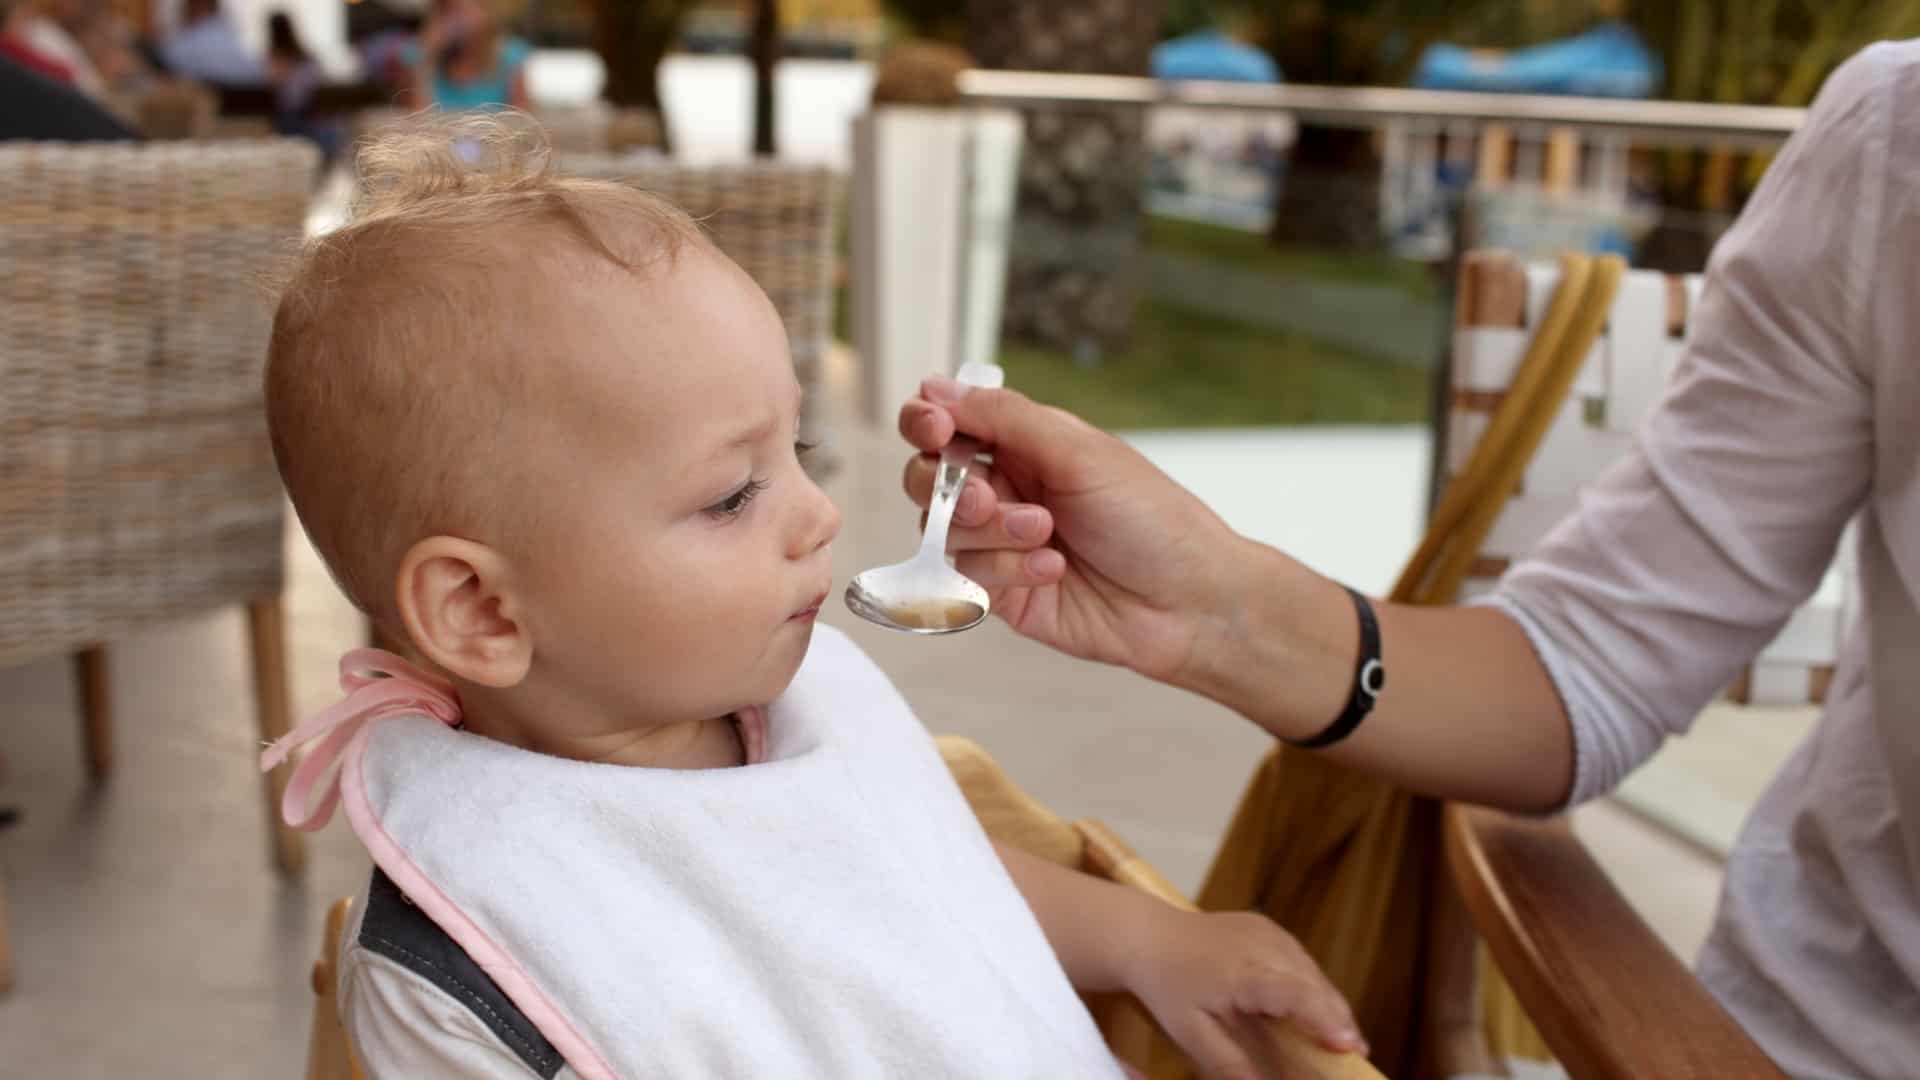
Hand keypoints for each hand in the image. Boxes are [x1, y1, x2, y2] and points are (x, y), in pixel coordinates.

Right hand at [899, 377, 1251, 685]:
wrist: (1188, 603)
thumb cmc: (1153, 519)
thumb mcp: (1079, 452)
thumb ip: (1004, 417)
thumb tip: (938, 386)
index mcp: (1025, 444)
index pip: (948, 422)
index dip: (926, 422)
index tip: (935, 429)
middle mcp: (1007, 489)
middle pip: (927, 477)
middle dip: (948, 486)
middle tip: (985, 498)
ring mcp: (1001, 543)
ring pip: (943, 530)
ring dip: (991, 532)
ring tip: (1046, 536)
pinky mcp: (1002, 593)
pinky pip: (966, 577)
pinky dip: (1005, 571)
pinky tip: (1052, 571)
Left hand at [1128, 908, 1366, 1078]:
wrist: (1149, 936)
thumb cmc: (1167, 986)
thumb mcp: (1190, 1033)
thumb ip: (1229, 1064)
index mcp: (1241, 971)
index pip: (1293, 992)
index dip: (1323, 1018)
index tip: (1347, 1045)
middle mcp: (1262, 945)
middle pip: (1314, 984)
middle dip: (1338, 1020)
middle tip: (1353, 1055)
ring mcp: (1268, 933)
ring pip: (1313, 973)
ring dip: (1328, 1005)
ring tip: (1338, 1039)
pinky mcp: (1269, 930)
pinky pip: (1301, 963)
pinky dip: (1311, 988)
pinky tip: (1312, 1012)